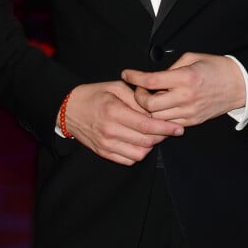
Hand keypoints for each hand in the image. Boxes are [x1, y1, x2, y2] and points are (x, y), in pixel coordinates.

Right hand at [60, 80, 183, 165]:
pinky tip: (140, 141)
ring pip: (139, 154)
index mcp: (114, 111)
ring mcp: (106, 144)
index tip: (178, 128)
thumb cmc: (94, 95)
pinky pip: (129, 160)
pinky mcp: (104, 152)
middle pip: (146, 141)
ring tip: (153, 134)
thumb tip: (155, 110)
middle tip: (168, 129)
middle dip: (162, 136)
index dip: (166, 128)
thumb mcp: (116, 88)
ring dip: (151, 146)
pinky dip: (139, 153)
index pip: (147, 125)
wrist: (69, 109)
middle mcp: (110, 131)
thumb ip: (137, 99)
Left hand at [122, 52, 244, 127]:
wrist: (238, 85)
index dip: (135, 77)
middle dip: (138, 98)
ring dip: (148, 110)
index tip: (126, 74)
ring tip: (147, 100)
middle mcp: (186, 97)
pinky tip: (159, 110)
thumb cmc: (215, 67)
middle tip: (139, 90)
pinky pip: (170, 125)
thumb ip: (171, 68)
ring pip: (158, 118)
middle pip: (150, 105)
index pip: (151, 81)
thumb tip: (154, 77)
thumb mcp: (192, 58)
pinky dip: (160, 118)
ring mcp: (190, 112)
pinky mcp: (193, 121)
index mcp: (185, 78)